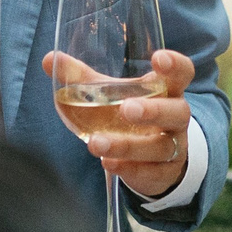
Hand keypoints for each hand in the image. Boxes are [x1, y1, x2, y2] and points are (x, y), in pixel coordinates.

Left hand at [46, 48, 195, 200]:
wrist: (153, 158)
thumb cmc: (130, 113)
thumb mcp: (110, 93)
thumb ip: (82, 77)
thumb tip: (50, 58)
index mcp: (166, 90)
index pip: (182, 73)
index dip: (175, 65)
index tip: (159, 58)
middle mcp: (175, 118)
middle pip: (177, 112)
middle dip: (153, 111)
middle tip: (127, 109)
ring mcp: (174, 147)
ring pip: (161, 147)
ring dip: (129, 146)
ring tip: (97, 144)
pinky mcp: (164, 173)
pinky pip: (153, 173)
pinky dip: (130, 169)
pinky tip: (109, 163)